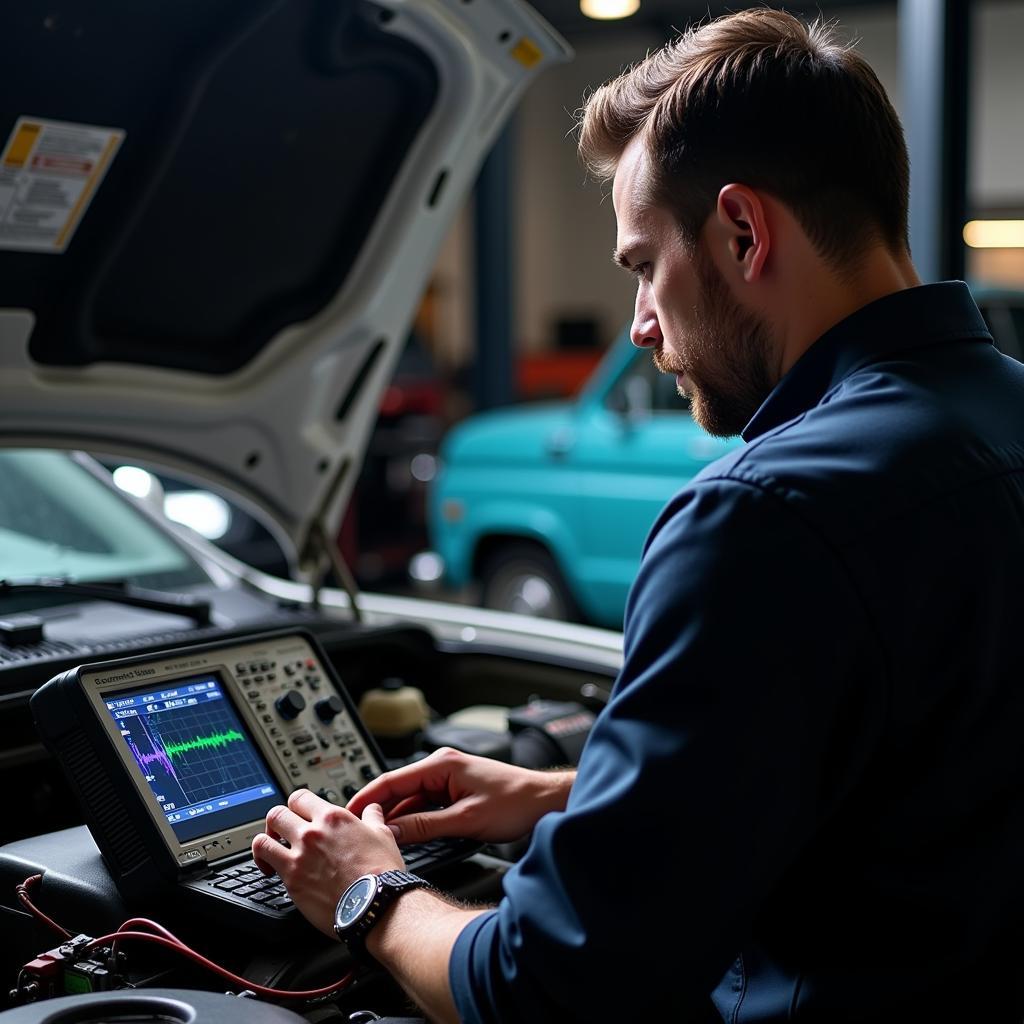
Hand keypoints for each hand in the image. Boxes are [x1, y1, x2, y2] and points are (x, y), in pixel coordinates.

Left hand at [251, 788, 404, 937]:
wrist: (375, 903)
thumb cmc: (381, 872)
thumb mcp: (383, 835)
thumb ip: (373, 818)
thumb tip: (371, 809)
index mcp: (333, 817)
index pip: (300, 797)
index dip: (297, 806)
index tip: (299, 816)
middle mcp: (312, 832)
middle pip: (277, 814)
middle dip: (278, 823)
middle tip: (282, 833)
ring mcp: (299, 855)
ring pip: (263, 838)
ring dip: (265, 842)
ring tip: (270, 849)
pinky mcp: (291, 879)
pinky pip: (265, 861)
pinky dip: (262, 863)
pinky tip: (270, 870)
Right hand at [347, 746, 573, 845]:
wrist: (546, 802)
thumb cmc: (516, 803)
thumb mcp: (466, 819)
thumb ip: (426, 826)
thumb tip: (393, 833)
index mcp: (442, 765)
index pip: (392, 780)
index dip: (366, 798)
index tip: (346, 814)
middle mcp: (443, 768)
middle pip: (399, 791)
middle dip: (379, 812)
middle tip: (357, 834)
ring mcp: (449, 780)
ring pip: (412, 801)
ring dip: (398, 820)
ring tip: (378, 841)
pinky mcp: (456, 793)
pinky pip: (427, 807)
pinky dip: (415, 822)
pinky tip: (407, 839)